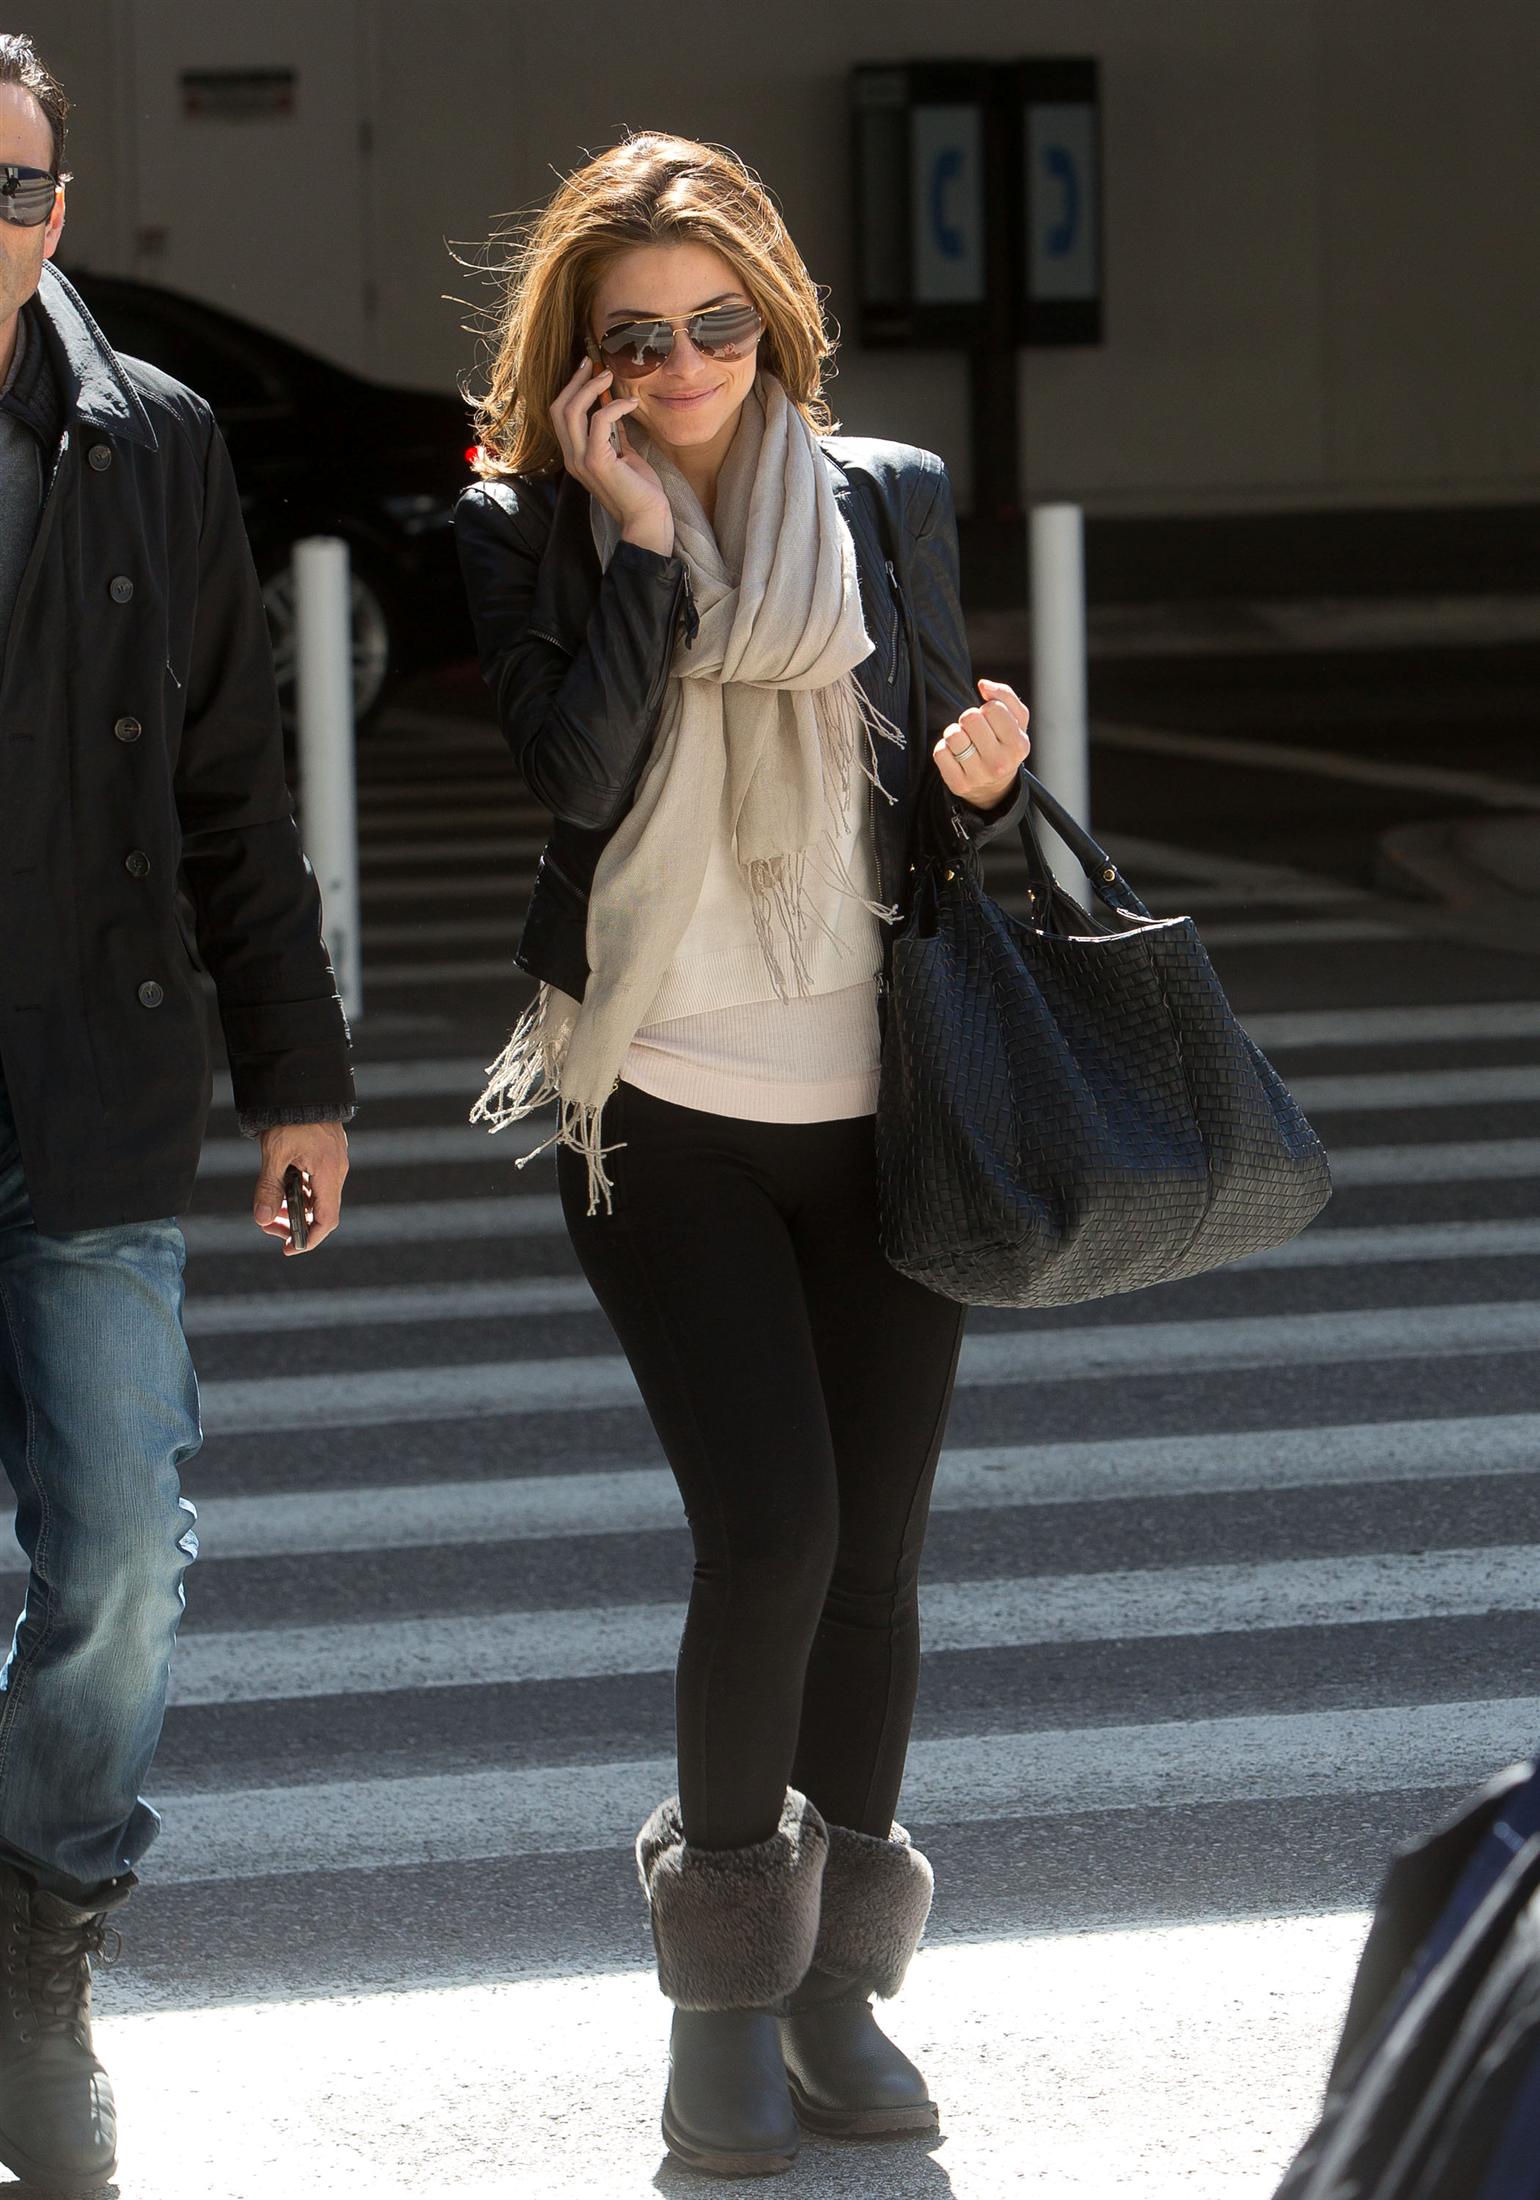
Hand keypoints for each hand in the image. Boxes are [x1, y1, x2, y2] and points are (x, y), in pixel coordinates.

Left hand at [253, 1122, 348, 1255]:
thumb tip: (260, 1219)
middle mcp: (336, 1171)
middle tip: (268, 1225)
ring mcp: (334, 1163)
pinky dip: (300, 1193)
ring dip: (295, 1209)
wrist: (303, 1086)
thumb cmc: (289, 1117)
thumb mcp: (274, 1153)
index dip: (309, 1239)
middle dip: (295, 1224)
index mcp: (328, 1172)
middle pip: (322, 1212)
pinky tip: (282, 1189)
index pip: (326, 1219)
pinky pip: (317, 1184)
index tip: (289, 1247)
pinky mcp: (328, 1156)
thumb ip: (268, 1187)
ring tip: (270, 1207)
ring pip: (318, 1199)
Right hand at [550, 356, 673, 552]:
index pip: (560, 415)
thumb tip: (615, 412)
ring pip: (572, 411)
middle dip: (575, 381)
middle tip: (593, 364)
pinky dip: (614, 406)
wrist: (647, 519)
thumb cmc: (640, 491)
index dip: (571, 389)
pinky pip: (598, 420)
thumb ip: (613, 436)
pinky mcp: (597, 461)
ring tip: (609, 375)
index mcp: (575, 456)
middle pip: (559, 409)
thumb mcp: (623, 456)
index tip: (587, 370)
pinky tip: (631, 404)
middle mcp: (572, 458)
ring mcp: (581, 460)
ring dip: (591, 388)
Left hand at [933, 677, 1030, 809]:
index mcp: (1018, 745)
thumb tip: (983, 685)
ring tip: (964, 740)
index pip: (993, 708)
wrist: (995, 787)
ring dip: (954, 732)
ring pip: (953, 735)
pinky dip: (944, 749)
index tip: (990, 720)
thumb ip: (1005, 696)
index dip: (988, 708)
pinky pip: (940, 753)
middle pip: (970, 718)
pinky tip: (955, 755)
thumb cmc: (1004, 743)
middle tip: (974, 730)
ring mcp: (978, 776)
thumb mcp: (1017, 720)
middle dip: (969, 718)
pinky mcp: (958, 784)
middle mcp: (1000, 763)